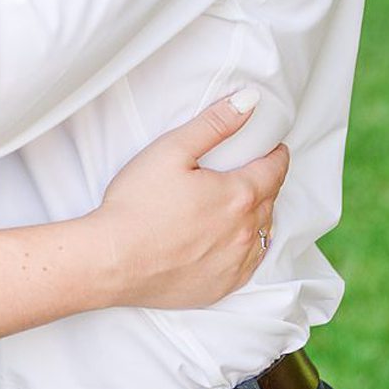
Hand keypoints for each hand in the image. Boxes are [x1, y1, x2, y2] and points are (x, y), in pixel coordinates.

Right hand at [91, 91, 289, 309]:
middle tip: (251, 172)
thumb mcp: (172, 150)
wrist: (112, 261)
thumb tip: (250, 102)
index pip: (275, 169)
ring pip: (263, 234)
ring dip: (258, 217)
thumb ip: (214, 124)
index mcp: (239, 195)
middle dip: (264, 183)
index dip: (276, 155)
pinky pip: (249, 264)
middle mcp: (246, 232)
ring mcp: (236, 263)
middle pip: (270, 200)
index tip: (272, 148)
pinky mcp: (222, 286)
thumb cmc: (136, 205)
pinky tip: (231, 241)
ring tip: (240, 205)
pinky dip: (247, 248)